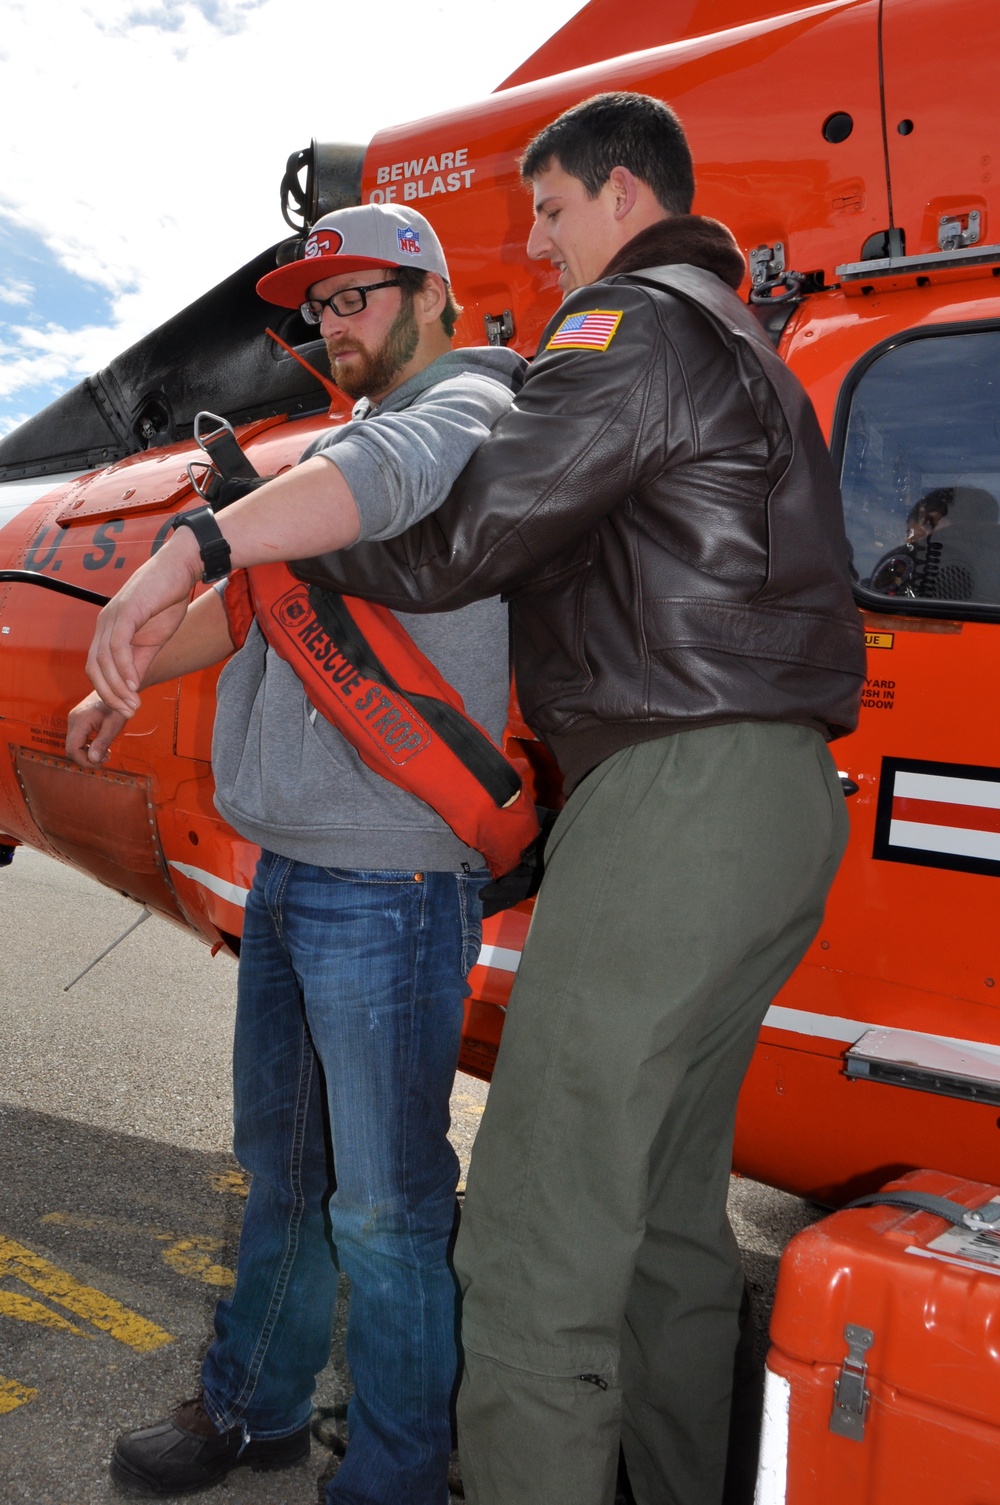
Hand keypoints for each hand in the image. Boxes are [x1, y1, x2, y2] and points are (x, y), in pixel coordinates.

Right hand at [66, 692, 128, 766]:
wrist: (117, 689)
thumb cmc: (117, 707)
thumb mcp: (113, 726)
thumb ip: (103, 743)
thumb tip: (94, 760)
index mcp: (80, 721)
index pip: (72, 749)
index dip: (85, 760)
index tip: (102, 760)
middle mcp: (72, 720)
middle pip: (71, 749)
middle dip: (87, 758)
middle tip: (106, 756)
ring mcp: (74, 720)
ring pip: (74, 745)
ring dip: (88, 753)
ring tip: (106, 751)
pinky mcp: (77, 721)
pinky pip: (77, 739)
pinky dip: (87, 746)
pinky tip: (101, 745)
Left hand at [85, 529, 202, 713]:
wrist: (182, 568)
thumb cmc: (170, 598)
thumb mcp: (155, 637)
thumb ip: (141, 660)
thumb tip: (132, 687)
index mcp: (109, 630)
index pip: (97, 667)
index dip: (109, 691)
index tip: (127, 709)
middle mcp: (104, 623)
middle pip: (94, 667)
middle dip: (109, 694)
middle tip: (128, 712)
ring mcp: (112, 617)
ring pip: (104, 660)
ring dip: (117, 687)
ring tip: (132, 704)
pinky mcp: (126, 612)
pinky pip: (118, 646)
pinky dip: (124, 668)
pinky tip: (134, 684)